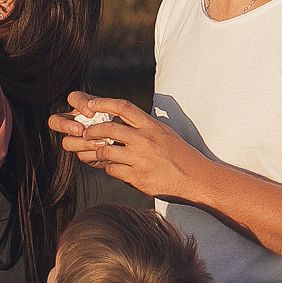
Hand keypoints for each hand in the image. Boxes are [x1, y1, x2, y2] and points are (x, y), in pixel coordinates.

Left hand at [47, 91, 199, 202]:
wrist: (196, 179)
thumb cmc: (179, 155)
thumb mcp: (163, 133)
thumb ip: (142, 126)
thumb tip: (118, 121)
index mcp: (151, 125)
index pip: (122, 106)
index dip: (102, 103)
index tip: (88, 105)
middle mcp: (145, 140)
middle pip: (108, 129)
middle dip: (91, 131)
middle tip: (85, 133)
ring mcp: (141, 159)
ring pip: (105, 152)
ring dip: (96, 152)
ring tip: (95, 153)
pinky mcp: (138, 178)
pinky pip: (112, 170)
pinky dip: (108, 168)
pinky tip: (112, 168)